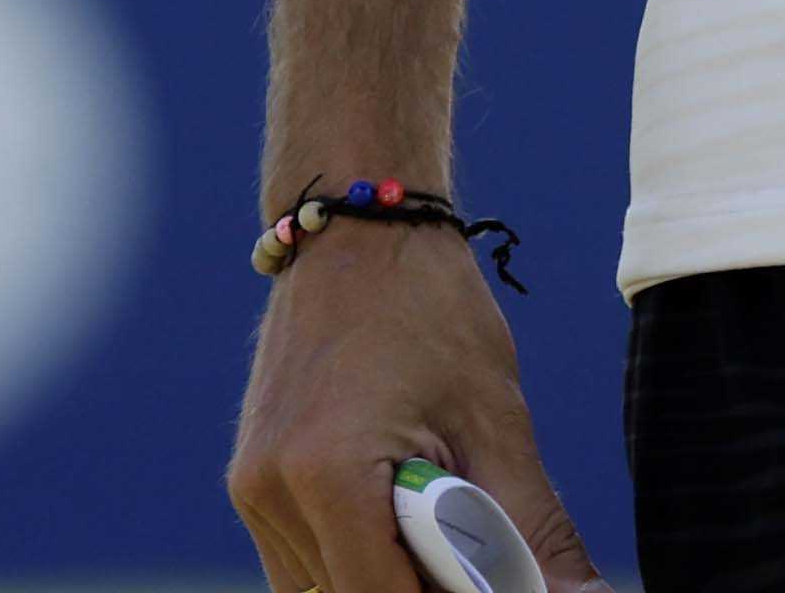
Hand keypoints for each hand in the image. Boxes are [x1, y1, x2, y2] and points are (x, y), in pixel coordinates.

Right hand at [232, 220, 593, 591]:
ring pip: (323, 591)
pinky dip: (354, 560)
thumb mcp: (496, 423)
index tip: (492, 578)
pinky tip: (402, 516)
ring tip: (442, 521)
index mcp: (328, 474)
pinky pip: (303, 564)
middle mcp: (271, 491)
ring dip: (385, 577)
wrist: (360, 228)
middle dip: (418, 587)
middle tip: (476, 548)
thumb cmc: (432, 309)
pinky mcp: (251, 483)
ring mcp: (252, 490)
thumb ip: (533, 532)